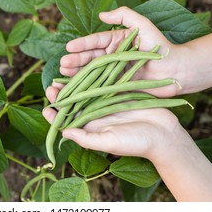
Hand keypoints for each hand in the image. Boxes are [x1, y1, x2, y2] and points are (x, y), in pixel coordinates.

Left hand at [43, 83, 183, 160]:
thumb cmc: (137, 143)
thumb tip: (63, 132)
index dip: (55, 117)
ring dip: (74, 84)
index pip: (68, 123)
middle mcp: (96, 116)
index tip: (46, 109)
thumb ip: (87, 139)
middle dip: (62, 96)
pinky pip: (102, 82)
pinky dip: (93, 76)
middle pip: (74, 104)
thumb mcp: (110, 142)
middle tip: (51, 87)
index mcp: (91, 129)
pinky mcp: (118, 93)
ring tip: (63, 76)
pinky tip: (84, 68)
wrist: (164, 134)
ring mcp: (106, 103)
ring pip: (86, 91)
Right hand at [51, 6, 184, 97]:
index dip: (82, 44)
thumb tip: (102, 14)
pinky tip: (74, 88)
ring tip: (64, 74)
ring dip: (76, 73)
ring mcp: (113, 72)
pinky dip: (86, 88)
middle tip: (63, 64)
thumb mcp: (144, 25)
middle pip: (89, 58)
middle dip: (75, 60)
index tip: (69, 47)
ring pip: (91, 72)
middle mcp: (111, 56)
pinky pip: (99, 86)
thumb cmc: (160, 46)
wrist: (176, 71)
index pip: (95, 41)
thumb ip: (125, 15)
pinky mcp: (116, 86)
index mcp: (115, 41)